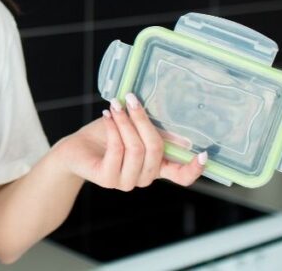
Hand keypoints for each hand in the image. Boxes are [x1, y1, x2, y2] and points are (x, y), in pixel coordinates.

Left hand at [54, 93, 205, 189]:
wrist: (76, 148)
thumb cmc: (108, 134)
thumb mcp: (134, 128)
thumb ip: (155, 129)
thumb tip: (180, 130)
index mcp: (156, 166)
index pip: (181, 177)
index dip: (194, 169)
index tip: (205, 154)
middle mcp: (144, 177)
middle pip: (155, 149)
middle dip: (143, 120)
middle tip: (132, 99)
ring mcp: (126, 181)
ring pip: (136, 149)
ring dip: (125, 122)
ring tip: (115, 105)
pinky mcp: (107, 179)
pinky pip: (117, 151)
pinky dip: (113, 128)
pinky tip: (107, 115)